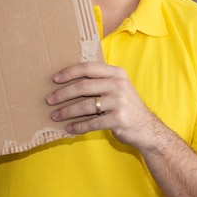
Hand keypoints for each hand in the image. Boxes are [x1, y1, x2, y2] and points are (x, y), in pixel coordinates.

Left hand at [46, 62, 161, 149]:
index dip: (69, 72)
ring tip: (55, 116)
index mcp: (117, 73)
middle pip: (83, 86)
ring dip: (67, 111)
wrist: (146, 128)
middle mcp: (119, 84)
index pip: (88, 68)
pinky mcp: (118, 119)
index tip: (54, 79)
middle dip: (63, 93)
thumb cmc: (126, 107)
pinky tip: (69, 128)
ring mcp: (119, 102)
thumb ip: (100, 81)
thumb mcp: (118, 88)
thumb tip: (68, 82)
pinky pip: (92, 122)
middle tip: (49, 100)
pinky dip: (78, 126)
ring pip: (85, 105)